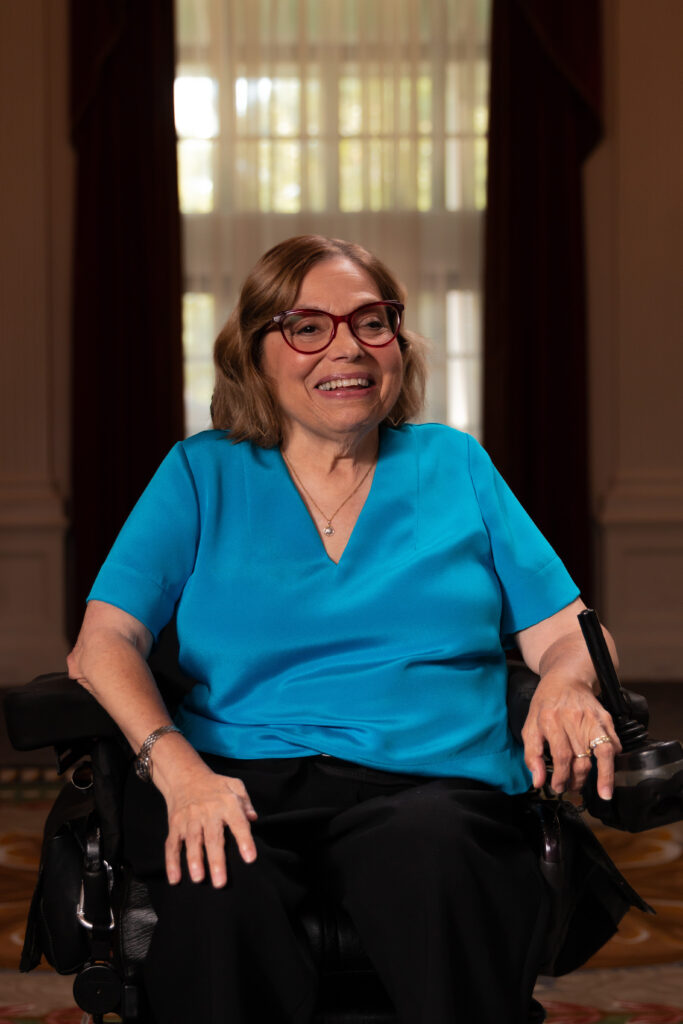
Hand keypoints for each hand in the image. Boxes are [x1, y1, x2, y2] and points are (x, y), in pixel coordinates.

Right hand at [161, 763, 258, 886]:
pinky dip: (171, 862)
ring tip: (198, 879)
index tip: (250, 858)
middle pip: (212, 838)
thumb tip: (254, 819)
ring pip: (192, 842)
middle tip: (220, 882)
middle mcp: (208, 811)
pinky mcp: (175, 824)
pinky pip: (172, 844)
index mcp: (226, 803)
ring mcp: (189, 819)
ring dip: (194, 861)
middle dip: (216, 860)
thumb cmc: (215, 785)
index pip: (238, 823)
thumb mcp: (235, 786)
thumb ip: (246, 803)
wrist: (185, 776)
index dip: (244, 840)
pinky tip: (175, 878)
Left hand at [521, 672, 621, 799]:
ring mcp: (592, 719)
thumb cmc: (546, 704)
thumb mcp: (530, 726)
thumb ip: (531, 754)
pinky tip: (607, 769)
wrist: (567, 679)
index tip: (558, 787)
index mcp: (550, 720)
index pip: (561, 755)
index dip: (561, 776)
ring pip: (603, 753)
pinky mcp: (606, 719)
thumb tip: (538, 781)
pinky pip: (614, 743)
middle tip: (571, 788)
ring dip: (604, 777)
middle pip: (581, 758)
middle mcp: (573, 719)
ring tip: (602, 792)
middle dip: (577, 780)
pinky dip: (613, 760)